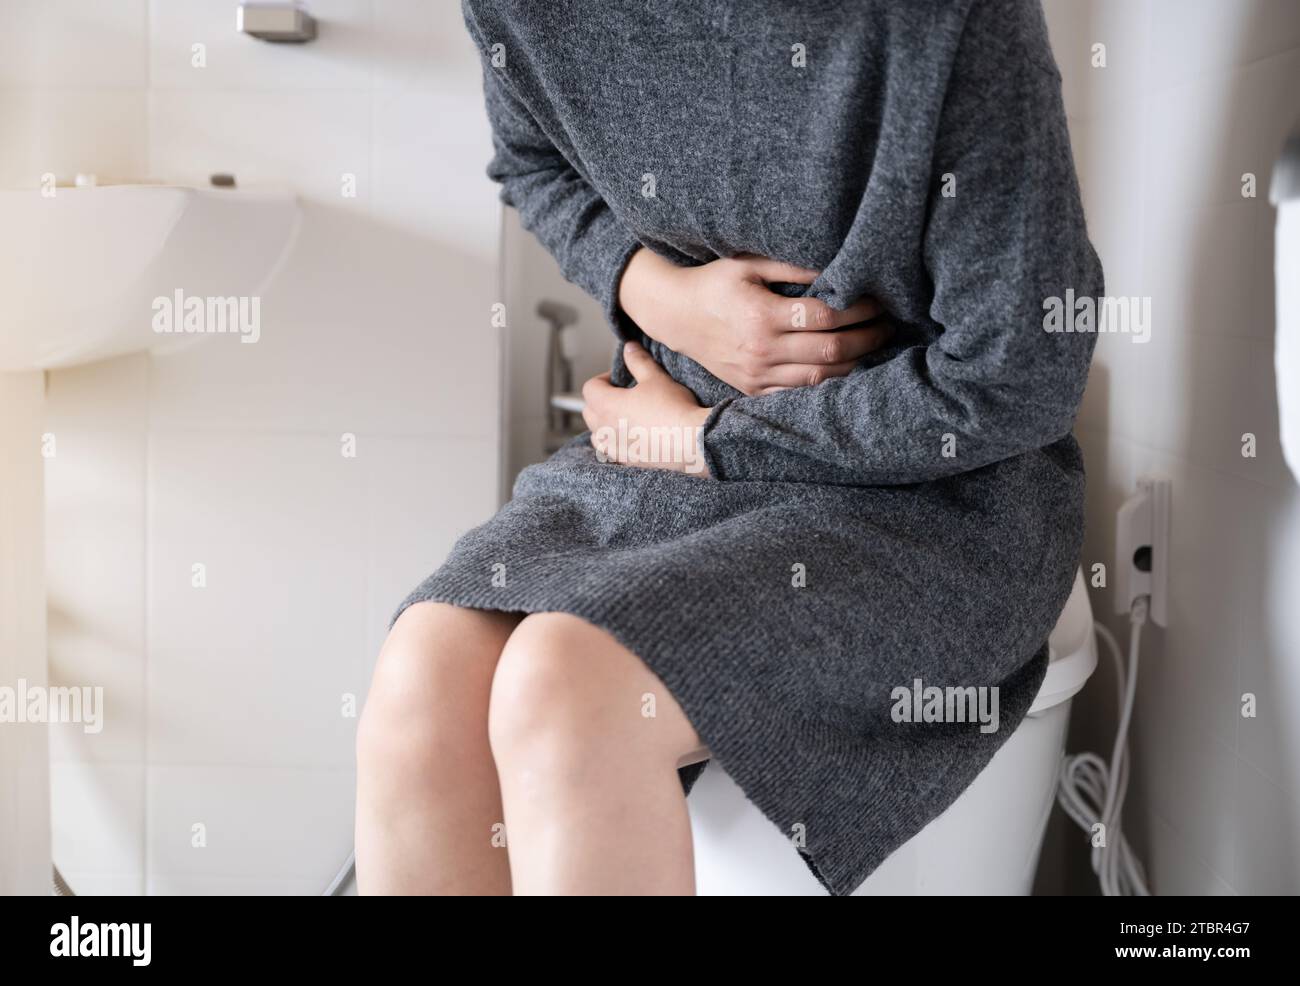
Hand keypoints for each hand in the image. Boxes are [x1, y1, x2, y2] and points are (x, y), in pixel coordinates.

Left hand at [581, 341, 711, 475]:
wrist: (692, 442)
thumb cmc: (673, 408)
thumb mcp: (656, 378)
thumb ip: (638, 361)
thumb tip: (629, 347)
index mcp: (607, 405)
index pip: (590, 388)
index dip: (602, 379)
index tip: (618, 378)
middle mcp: (605, 429)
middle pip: (589, 412)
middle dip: (600, 401)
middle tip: (621, 396)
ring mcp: (616, 449)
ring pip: (597, 436)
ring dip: (603, 425)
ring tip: (623, 419)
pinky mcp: (628, 462)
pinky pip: (612, 453)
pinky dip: (616, 445)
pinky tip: (633, 440)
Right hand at [617, 248, 892, 395]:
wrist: (676, 316)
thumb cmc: (715, 283)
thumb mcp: (748, 263)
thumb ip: (792, 266)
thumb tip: (836, 268)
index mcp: (762, 316)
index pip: (825, 316)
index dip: (859, 310)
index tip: (878, 301)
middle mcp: (761, 351)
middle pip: (830, 352)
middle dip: (867, 339)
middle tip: (888, 326)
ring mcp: (757, 376)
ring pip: (820, 380)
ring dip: (854, 365)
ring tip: (874, 347)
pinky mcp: (754, 390)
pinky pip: (799, 395)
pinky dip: (827, 385)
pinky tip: (845, 370)